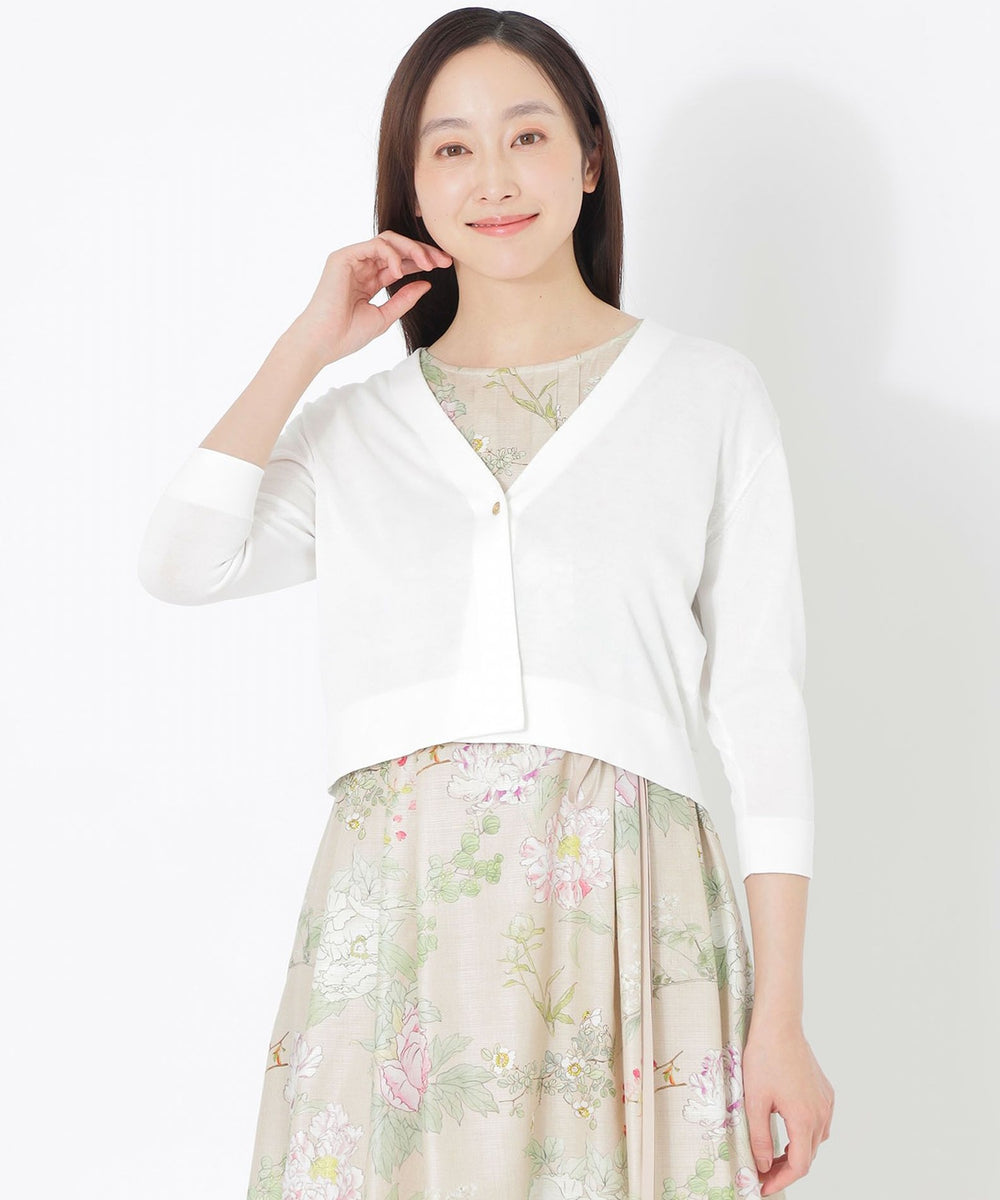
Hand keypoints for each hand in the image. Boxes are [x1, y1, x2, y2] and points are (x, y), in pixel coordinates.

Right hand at [292, 231, 452, 367]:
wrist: (324, 343)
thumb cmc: (348, 335)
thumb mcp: (385, 316)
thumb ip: (405, 299)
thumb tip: (428, 283)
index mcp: (369, 280)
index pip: (400, 262)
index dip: (422, 261)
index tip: (444, 266)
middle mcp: (360, 266)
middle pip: (397, 247)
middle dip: (422, 251)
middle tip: (443, 260)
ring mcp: (351, 260)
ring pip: (388, 240)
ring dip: (411, 249)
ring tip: (427, 264)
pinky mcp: (343, 257)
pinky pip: (374, 245)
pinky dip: (392, 255)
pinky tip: (401, 272)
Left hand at [741, 1023, 833, 1194]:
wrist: (779, 1026)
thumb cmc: (765, 1058)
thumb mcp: (755, 1100)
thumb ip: (759, 1136)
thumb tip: (763, 1164)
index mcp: (804, 1118)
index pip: (799, 1165)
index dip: (781, 1180)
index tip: (763, 1186)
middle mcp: (821, 1113)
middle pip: (807, 1155)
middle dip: (785, 1169)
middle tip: (762, 1173)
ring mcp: (826, 1102)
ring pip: (815, 1140)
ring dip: (796, 1152)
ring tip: (772, 1154)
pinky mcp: (825, 1092)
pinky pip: (819, 1122)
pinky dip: (804, 1133)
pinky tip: (787, 1129)